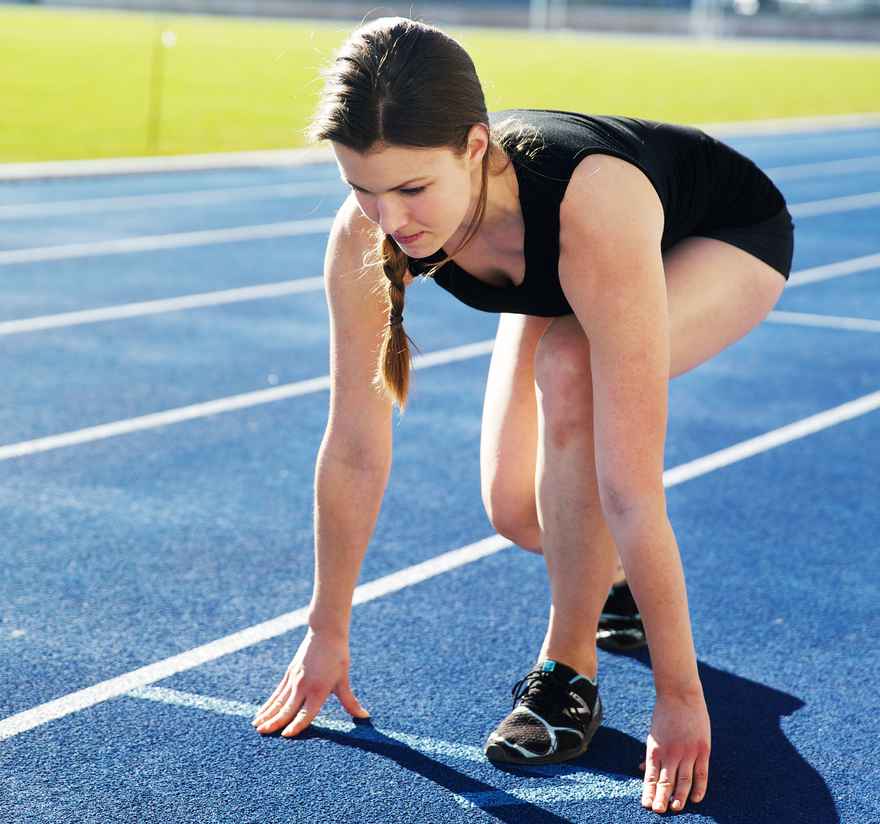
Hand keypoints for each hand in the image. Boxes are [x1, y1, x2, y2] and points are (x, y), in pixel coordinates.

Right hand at [251, 628, 369, 736]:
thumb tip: (365, 717)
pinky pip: (277, 693)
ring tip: (257, 727)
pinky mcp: (289, 674)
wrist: (325, 632)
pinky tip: (260, 713)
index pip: (306, 712)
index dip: (296, 725)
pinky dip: (268, 704)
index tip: (286, 736)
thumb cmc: (337, 657)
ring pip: (278, 702)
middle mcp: (303, 687)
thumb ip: (350, 701)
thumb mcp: (343, 680)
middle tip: (263, 734)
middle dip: (275, 723)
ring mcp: (294, 680)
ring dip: (267, 715)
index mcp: (319, 690)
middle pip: (287, 708)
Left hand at [639, 687, 710, 813]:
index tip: (647, 805)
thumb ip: (651, 754)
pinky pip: (702, 774)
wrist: (680, 694)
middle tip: (659, 812)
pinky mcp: (702, 750)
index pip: (651, 776)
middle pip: (666, 782)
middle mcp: (671, 753)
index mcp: (655, 749)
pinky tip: (697, 799)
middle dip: (662, 798)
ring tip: (675, 809)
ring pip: (684, 781)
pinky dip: (699, 788)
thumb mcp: (653, 734)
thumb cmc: (664, 714)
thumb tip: (642, 770)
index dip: (649, 792)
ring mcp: (687, 752)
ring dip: (679, 797)